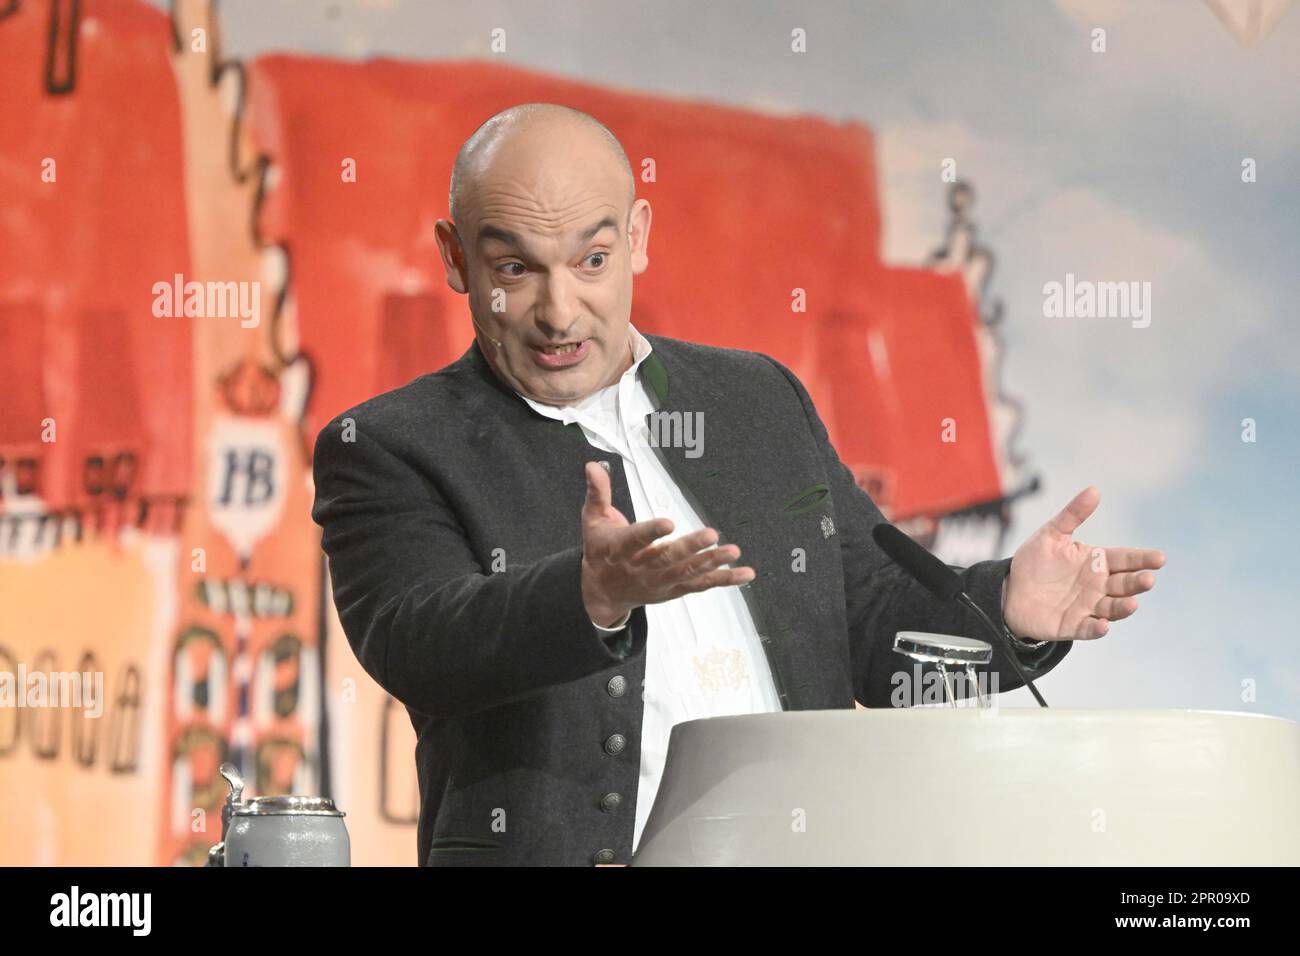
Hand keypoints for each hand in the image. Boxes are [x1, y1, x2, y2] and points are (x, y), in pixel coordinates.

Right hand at [580, 462, 754, 627]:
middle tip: (710, 534)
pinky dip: (725, 579)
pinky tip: (745, 573)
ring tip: (732, 551)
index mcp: (620, 549)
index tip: (668, 523)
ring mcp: (661, 581)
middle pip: (667, 558)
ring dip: (712, 562)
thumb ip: (598, 492)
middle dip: (689, 547)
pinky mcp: (676, 588)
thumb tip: (592, 465)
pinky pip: (703, 584)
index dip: (651, 532)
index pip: (635, 539)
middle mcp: (642, 567)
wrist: (601, 592)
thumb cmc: (601, 552)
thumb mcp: (592, 521)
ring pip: (689, 572)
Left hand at [1003, 486, 1164, 640]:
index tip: (1160, 558)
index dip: (1142, 559)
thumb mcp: (1051, 534)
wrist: (1010, 590)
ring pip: (1113, 608)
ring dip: (1124, 607)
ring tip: (1132, 603)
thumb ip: (1073, 514)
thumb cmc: (1035, 562)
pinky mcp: (1073, 625)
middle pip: (1124, 584)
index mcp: (1097, 562)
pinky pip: (1089, 629)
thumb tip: (1094, 490)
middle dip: (1138, 582)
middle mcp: (1098, 585)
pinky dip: (1098, 629)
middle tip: (1148, 579)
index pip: (1125, 559)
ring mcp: (1088, 607)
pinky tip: (1103, 625)